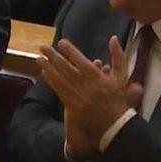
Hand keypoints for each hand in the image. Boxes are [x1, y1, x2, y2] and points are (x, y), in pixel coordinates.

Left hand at [37, 37, 135, 158]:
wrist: (114, 124)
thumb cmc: (117, 97)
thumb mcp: (121, 76)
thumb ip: (118, 56)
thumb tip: (114, 38)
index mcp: (96, 76)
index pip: (79, 59)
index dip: (69, 50)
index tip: (61, 42)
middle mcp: (84, 84)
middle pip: (65, 67)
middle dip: (52, 55)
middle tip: (43, 47)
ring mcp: (77, 95)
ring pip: (59, 78)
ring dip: (48, 67)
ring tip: (39, 58)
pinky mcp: (71, 105)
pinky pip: (59, 90)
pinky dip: (51, 80)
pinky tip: (44, 73)